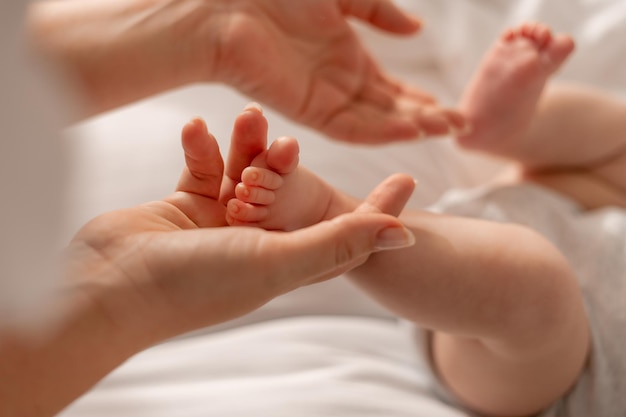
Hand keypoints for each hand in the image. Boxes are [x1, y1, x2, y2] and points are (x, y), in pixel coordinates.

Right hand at [67, 118, 415, 344]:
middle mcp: (257, 245)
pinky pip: (206, 168)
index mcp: (286, 265)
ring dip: (248, 147)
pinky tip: (195, 129)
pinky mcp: (187, 206)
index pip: (345, 237)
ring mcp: (221, 225)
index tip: (407, 178)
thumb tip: (404, 238)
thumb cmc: (196, 283)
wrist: (111, 286)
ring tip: (246, 117)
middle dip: (292, 166)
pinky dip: (203, 148)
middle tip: (290, 142)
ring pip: (248, 174)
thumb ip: (337, 244)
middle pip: (292, 197)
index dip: (377, 211)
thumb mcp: (277, 262)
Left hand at [203, 0, 464, 142]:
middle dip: (428, 117)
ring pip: (378, 122)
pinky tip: (414, 129)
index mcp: (346, 59)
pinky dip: (383, 130)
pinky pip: (352, 128)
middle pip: (391, 110)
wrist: (226, 5)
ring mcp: (325, 100)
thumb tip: (416, 29)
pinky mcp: (309, 111)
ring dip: (414, 125)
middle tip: (464, 124)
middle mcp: (339, 85)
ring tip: (450, 127)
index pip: (391, 89)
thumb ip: (379, 11)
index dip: (423, 100)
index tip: (454, 109)